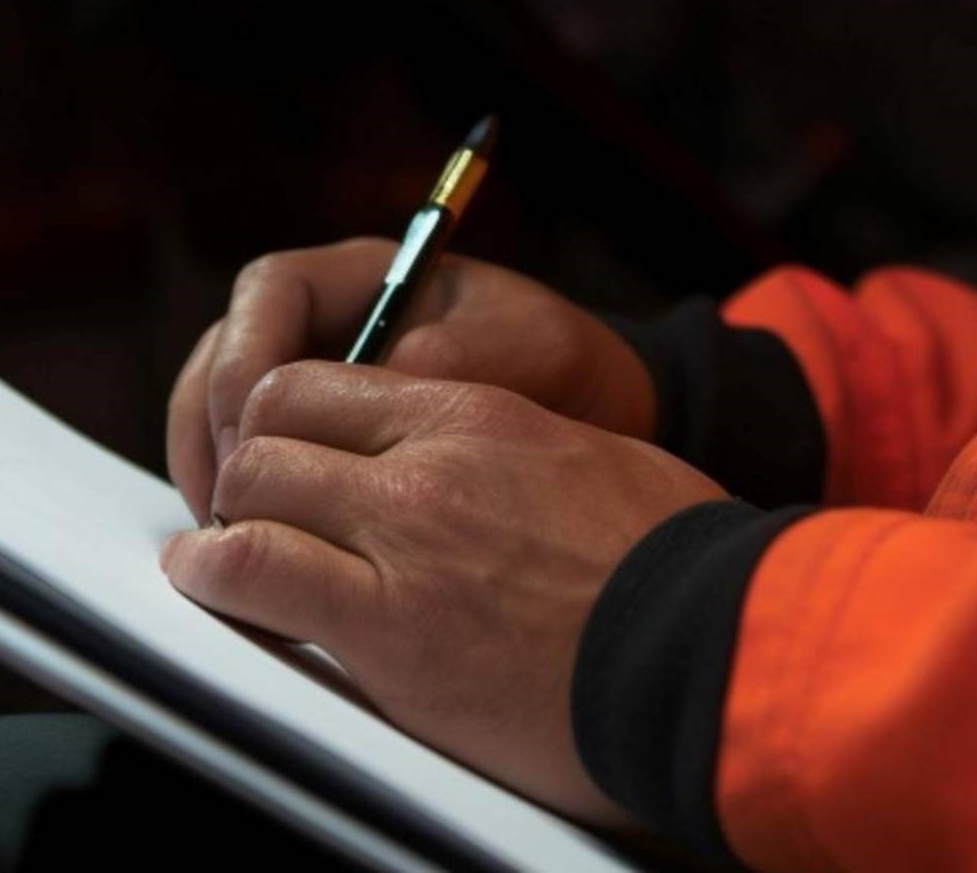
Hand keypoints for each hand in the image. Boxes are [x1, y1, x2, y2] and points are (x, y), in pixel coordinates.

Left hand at [160, 364, 725, 820]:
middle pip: (273, 430)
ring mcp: (404, 541)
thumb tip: (474, 472)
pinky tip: (222, 592)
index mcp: (478, 412)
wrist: (705, 641)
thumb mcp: (587, 462)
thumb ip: (507, 453)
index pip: (322, 384)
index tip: (283, 457)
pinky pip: (256, 577)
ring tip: (224, 559)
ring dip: (226, 526)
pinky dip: (221, 580)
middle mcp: (427, 463)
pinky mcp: (390, 630)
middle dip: (247, 471)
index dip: (283, 418)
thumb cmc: (668, 555)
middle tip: (251, 513)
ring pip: (249, 494)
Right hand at [169, 242, 656, 523]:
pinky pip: (265, 472)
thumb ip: (455, 359)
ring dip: (216, 472)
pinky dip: (252, 511)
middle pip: (225, 356)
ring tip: (230, 539)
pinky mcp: (323, 454)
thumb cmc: (565, 368)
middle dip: (212, 424)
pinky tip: (264, 562)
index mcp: (371, 277)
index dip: (248, 351)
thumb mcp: (528, 351)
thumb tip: (388, 371)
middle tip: (224, 500)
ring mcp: (320, 390)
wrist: (599, 422)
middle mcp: (330, 325)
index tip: (256, 424)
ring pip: (227, 418)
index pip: (271, 289)